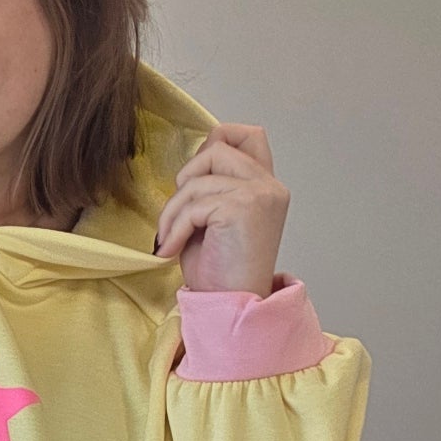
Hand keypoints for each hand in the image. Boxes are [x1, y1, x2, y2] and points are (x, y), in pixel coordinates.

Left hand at [154, 123, 288, 296]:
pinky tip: (172, 250)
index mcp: (266, 186)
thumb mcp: (214, 217)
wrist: (233, 307)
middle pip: (215, 148)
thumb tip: (196, 157)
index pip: (250, 134)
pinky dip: (174, 228)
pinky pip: (192, 205)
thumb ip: (214, 184)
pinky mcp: (243, 207)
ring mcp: (260, 195)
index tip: (194, 181)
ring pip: (197, 178)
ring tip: (170, 239)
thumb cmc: (220, 270)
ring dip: (172, 211)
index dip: (217, 141)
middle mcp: (270, 186)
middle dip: (184, 181)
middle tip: (178, 218)